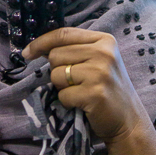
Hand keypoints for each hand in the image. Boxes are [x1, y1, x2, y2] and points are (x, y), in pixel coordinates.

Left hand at [22, 28, 145, 143]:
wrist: (128, 120)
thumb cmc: (106, 88)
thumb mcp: (97, 60)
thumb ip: (74, 49)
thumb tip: (37, 48)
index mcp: (104, 40)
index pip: (63, 34)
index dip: (41, 42)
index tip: (27, 52)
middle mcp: (104, 53)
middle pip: (56, 55)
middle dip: (57, 70)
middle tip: (76, 81)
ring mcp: (100, 73)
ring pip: (56, 75)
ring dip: (62, 87)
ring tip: (81, 91)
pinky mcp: (95, 93)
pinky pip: (63, 95)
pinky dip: (67, 102)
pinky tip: (84, 103)